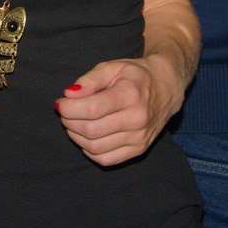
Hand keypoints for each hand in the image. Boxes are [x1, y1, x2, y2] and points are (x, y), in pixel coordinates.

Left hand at [56, 56, 182, 166]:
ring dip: (77, 137)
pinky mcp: (139, 150)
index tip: (61, 103)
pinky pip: (106, 159)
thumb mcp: (112, 67)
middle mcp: (137, 119)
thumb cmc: (135, 76)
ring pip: (95, 148)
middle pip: (90, 131)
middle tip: (66, 112)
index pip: (91, 110)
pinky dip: (90, 150)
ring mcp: (139, 138)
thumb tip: (69, 95)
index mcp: (130, 95)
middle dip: (69, 122)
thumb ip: (89, 80)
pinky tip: (87, 136)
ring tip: (75, 122)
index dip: (69, 109)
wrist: (166, 88)